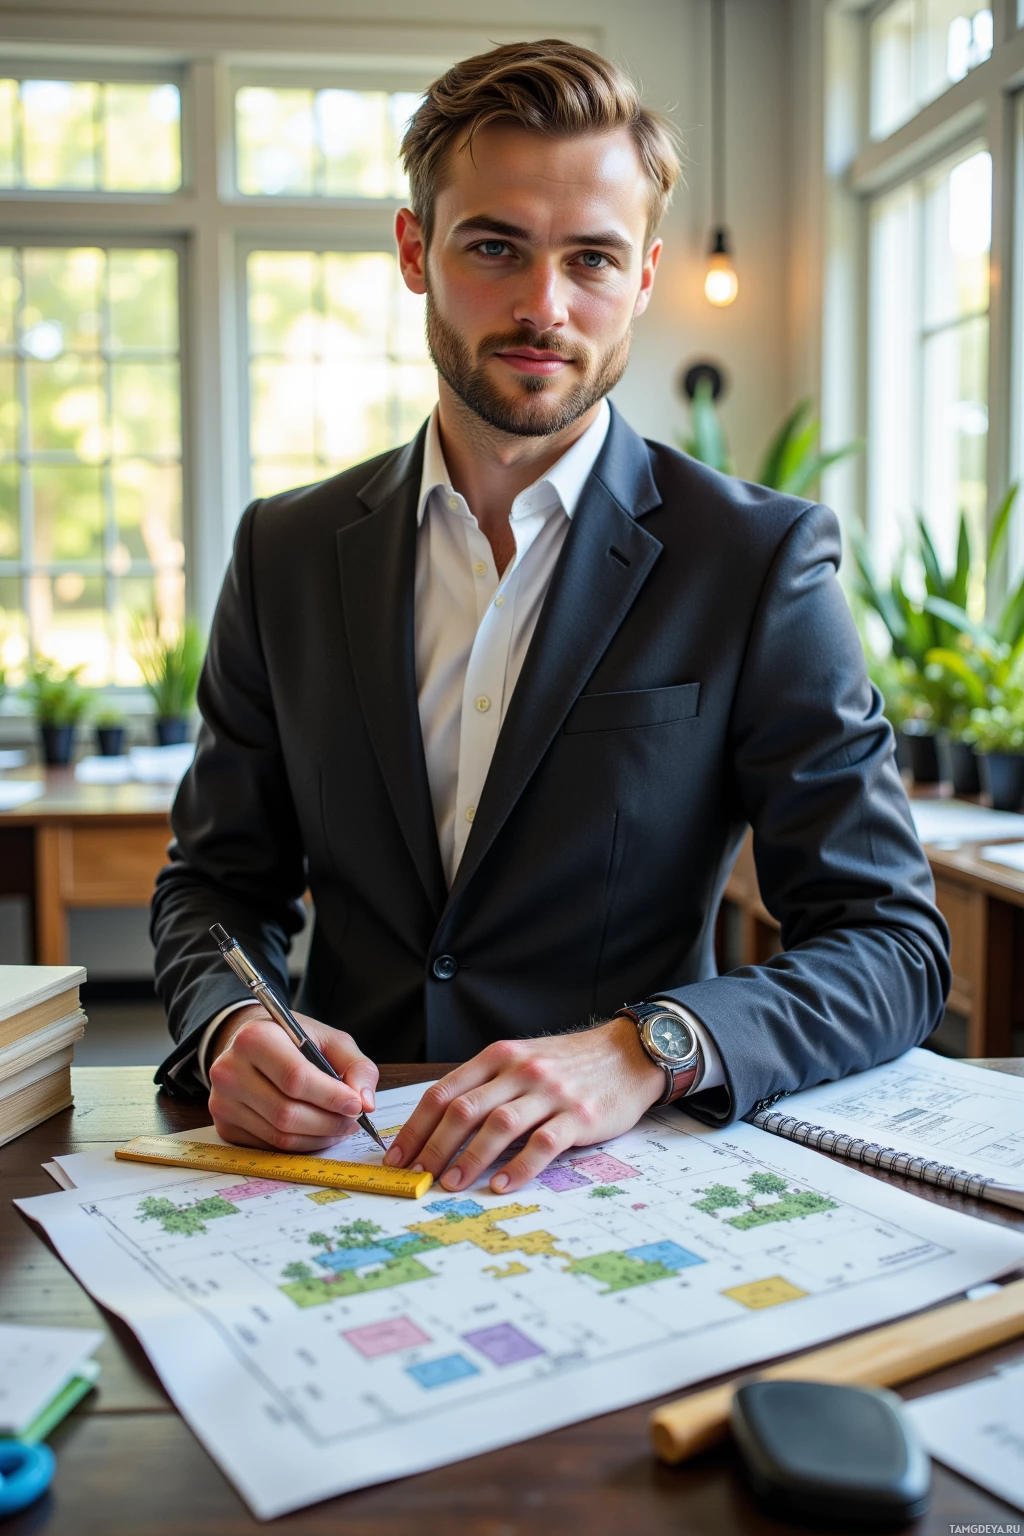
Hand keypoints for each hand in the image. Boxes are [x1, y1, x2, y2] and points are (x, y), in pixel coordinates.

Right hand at [207, 1004, 378, 1151]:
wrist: (251, 1045)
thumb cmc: (294, 1041)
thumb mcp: (330, 1040)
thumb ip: (356, 1066)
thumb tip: (366, 1102)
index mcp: (255, 1039)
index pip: (295, 1079)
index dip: (331, 1097)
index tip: (356, 1105)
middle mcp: (230, 1071)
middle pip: (287, 1113)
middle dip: (329, 1122)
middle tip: (353, 1119)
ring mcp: (223, 1102)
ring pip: (280, 1135)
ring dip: (319, 1137)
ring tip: (339, 1125)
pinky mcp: (225, 1126)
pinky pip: (270, 1146)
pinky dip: (301, 1144)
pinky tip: (316, 1130)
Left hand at [383, 1015, 664, 1194]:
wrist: (626, 1054)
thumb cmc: (568, 1063)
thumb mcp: (521, 1060)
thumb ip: (487, 1085)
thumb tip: (440, 1125)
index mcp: (498, 1056)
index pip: (444, 1092)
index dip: (416, 1127)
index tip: (398, 1156)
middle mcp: (520, 1070)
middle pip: (464, 1110)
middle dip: (434, 1147)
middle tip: (416, 1176)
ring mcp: (550, 1092)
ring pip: (498, 1126)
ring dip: (470, 1159)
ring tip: (450, 1184)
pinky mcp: (579, 1115)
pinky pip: (542, 1143)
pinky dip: (518, 1166)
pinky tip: (502, 1184)